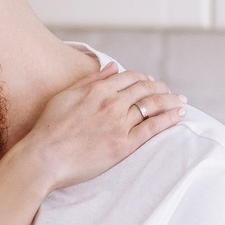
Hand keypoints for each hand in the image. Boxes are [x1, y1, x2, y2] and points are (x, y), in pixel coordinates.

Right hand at [7, 65, 185, 191]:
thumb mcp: (66, 95)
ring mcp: (119, 124)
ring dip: (170, 101)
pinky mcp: (123, 145)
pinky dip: (168, 119)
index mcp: (98, 90)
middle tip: (171, 92)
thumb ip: (92, 81)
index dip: (143, 78)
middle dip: (161, 89)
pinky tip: (179, 116)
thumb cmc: (49, 128)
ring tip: (181, 102)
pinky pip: (152, 128)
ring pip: (152, 106)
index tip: (150, 82)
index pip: (129, 77)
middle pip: (145, 90)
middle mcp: (111, 103)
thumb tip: (113, 67)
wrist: (43, 157)